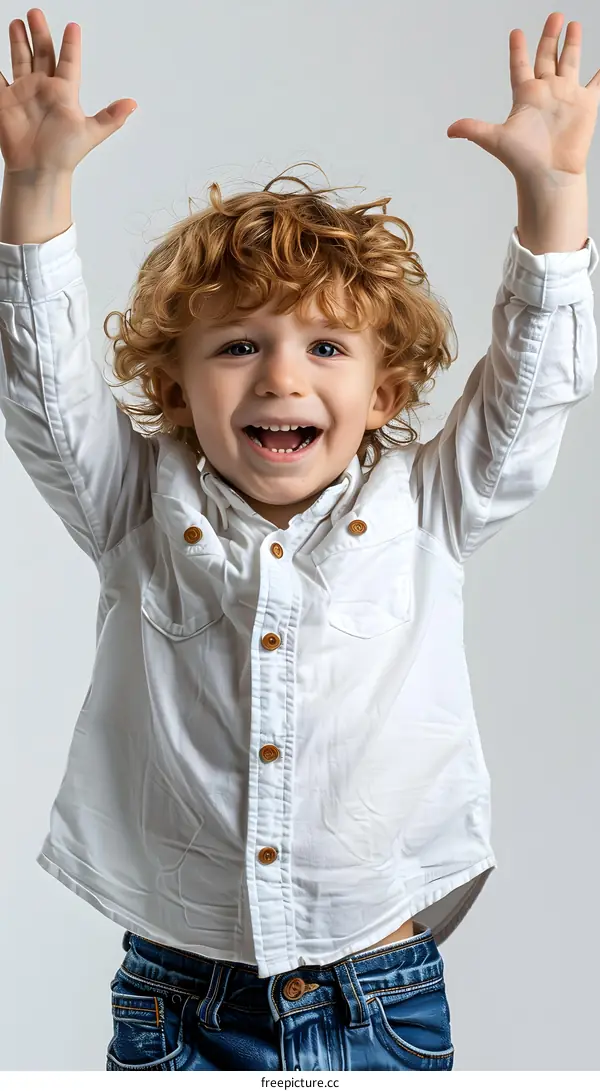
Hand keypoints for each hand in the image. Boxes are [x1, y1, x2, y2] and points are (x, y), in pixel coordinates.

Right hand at [0, 8, 136, 176]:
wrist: (39, 170)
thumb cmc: (64, 154)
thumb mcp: (91, 133)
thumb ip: (111, 117)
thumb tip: (133, 104)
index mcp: (64, 92)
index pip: (69, 62)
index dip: (71, 45)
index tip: (73, 26)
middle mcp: (44, 89)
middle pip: (42, 53)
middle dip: (39, 32)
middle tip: (35, 13)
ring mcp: (24, 93)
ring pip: (21, 59)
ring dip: (19, 41)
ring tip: (16, 22)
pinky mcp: (5, 100)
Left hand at [447, 11, 599, 186]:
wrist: (549, 175)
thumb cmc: (523, 160)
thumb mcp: (495, 139)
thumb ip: (473, 130)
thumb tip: (449, 130)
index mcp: (525, 96)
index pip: (520, 66)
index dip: (518, 50)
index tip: (516, 32)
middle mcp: (546, 92)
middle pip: (547, 57)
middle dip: (550, 36)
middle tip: (555, 15)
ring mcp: (566, 96)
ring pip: (570, 62)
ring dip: (572, 44)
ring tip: (573, 24)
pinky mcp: (585, 104)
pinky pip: (596, 83)